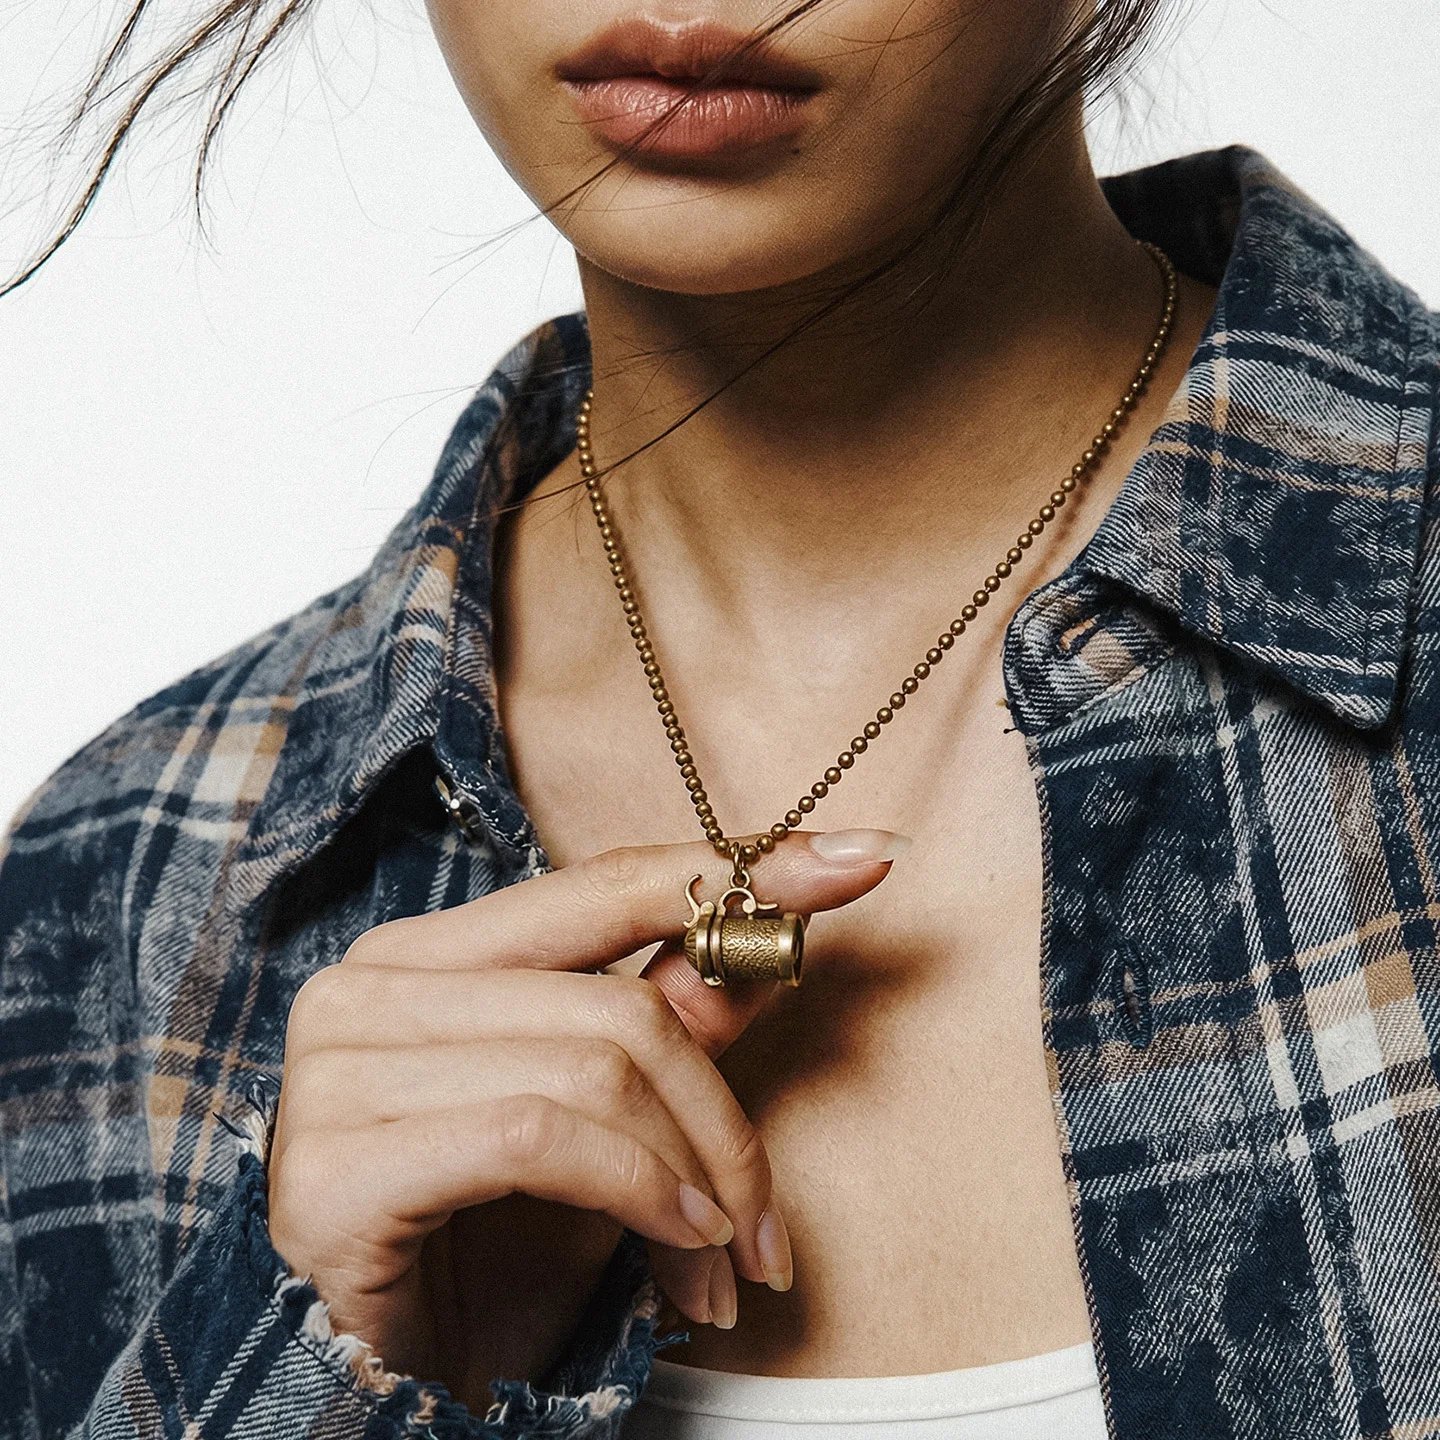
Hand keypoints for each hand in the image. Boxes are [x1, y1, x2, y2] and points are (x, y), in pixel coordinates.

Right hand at [267, 830, 898, 1409]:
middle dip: (720, 1119)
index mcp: (428, 955)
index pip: (602, 884)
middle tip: (763, 1221)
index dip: (736, 871)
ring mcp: (339, 1067)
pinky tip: (674, 1251)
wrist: (391, 1393)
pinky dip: (636, 1192)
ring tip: (716, 1257)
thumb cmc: (492, 1253)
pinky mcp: (337, 1161)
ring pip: (593, 1069)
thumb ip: (676, 1021)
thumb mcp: (608, 1129)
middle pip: (616, 1003)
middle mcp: (370, 986)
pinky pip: (539, 1136)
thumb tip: (779, 934)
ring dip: (691, 1177)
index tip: (856, 856)